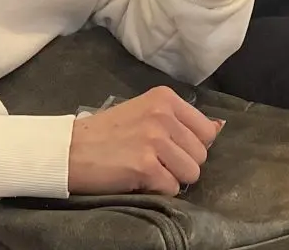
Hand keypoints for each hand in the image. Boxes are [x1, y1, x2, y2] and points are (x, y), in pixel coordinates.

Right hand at [68, 86, 222, 195]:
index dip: (190, 145)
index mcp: (165, 98)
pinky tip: (137, 179)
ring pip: (191, 173)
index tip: (169, 148)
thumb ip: (179, 120)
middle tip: (153, 161)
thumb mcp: (145, 113)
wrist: (70, 150)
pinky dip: (157, 190)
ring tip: (146, 169)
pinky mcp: (145, 166)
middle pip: (201, 154)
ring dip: (171, 178)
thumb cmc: (106, 133)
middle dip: (181, 164)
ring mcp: (154, 140)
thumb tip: (218, 129)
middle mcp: (163, 115)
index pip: (206, 130)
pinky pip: (172, 188)